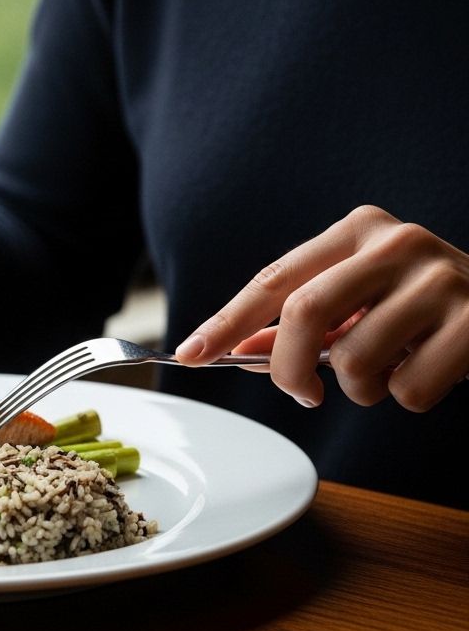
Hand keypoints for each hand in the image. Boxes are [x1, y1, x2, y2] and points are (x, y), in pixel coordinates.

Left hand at [174, 205, 468, 410]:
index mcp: (358, 230)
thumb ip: (305, 321)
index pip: (273, 279)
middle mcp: (397, 243)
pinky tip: (431, 373)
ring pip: (355, 360)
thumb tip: (242, 350)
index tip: (189, 354)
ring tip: (389, 372)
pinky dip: (407, 399)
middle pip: (303, 313)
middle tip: (302, 394)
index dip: (226, 322)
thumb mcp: (363, 300)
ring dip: (359, 389)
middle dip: (288, 368)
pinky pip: (408, 389)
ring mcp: (440, 279)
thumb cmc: (425, 306)